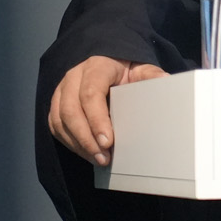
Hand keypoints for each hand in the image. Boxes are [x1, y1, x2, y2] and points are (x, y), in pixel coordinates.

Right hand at [47, 55, 167, 165]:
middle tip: (103, 158)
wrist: (106, 61)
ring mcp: (61, 90)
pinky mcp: (56, 104)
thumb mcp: (139, 68)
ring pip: (59, 120)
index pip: (90, 93)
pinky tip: (86, 153)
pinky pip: (55, 126)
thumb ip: (150, 75)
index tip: (108, 142)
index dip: (97, 119)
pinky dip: (70, 143)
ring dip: (78, 144)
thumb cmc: (124, 68)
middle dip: (86, 138)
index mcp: (95, 67)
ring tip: (98, 160)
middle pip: (70, 110)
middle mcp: (73, 77)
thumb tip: (165, 80)